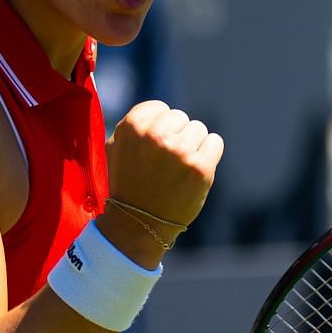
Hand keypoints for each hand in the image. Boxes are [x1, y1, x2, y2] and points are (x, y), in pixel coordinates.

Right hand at [104, 100, 222, 240]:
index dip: (159, 128)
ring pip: (199, 129)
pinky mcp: (200, 168)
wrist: (139, 224)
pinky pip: (215, 143)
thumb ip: (134, 124)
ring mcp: (179, 151)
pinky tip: (195, 170)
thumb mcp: (116, 148)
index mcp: (132, 126)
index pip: (160, 108)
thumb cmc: (128, 184)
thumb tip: (160, 111)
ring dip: (193, 145)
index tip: (153, 149)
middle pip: (181, 118)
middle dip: (176, 136)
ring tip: (178, 168)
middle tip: (166, 162)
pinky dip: (209, 154)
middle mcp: (156, 135)